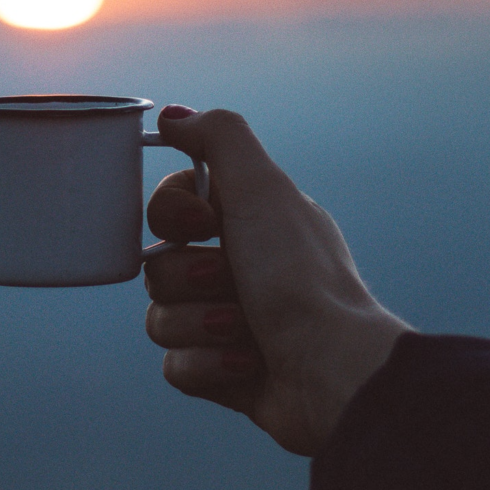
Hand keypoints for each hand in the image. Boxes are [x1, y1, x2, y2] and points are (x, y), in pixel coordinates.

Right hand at [144, 106, 411, 456]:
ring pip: (161, 319)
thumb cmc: (300, 276)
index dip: (172, 215)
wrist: (331, 366)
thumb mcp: (263, 187)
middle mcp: (237, 269)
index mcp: (247, 222)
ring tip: (247, 332)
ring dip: (202, 324)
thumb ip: (218, 136)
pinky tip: (250, 365)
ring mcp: (227, 323)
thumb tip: (172, 117)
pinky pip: (177, 366)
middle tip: (235, 283)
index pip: (169, 207)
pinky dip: (211, 365)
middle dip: (191, 279)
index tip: (202, 222)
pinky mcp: (223, 373)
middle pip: (159, 266)